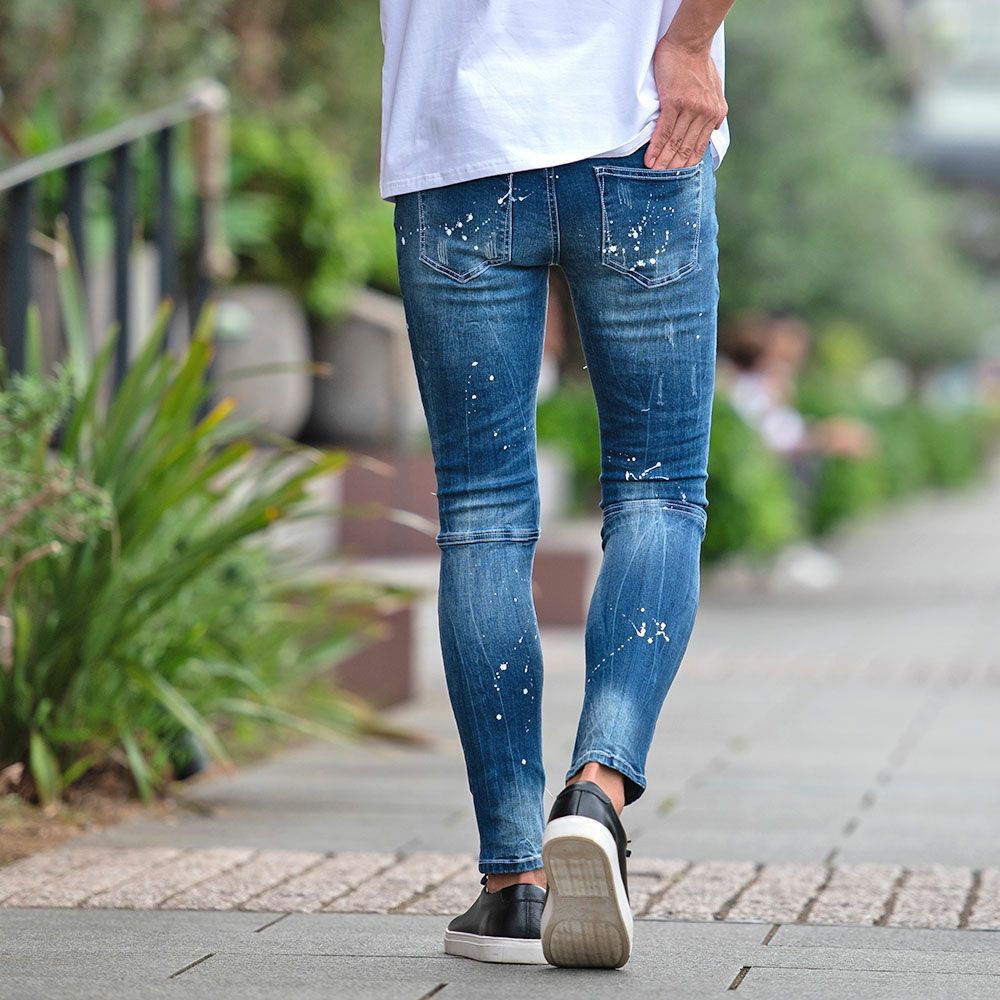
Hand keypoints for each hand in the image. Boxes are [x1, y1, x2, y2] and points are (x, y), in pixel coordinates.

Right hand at [644, 37, 727, 169]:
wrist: (690, 42)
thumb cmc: (698, 63)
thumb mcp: (715, 88)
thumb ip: (714, 110)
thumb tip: (713, 128)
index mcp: (715, 113)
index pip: (699, 145)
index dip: (687, 163)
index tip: (677, 176)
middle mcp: (704, 113)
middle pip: (687, 148)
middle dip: (674, 167)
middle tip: (663, 183)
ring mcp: (690, 108)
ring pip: (675, 142)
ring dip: (663, 161)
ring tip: (653, 176)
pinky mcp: (674, 102)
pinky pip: (664, 131)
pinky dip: (656, 148)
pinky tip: (649, 160)